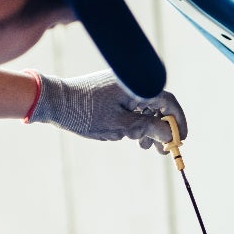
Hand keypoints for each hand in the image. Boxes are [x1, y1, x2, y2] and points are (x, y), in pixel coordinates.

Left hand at [27, 70, 187, 152]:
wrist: (54, 102)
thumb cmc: (85, 113)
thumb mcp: (120, 126)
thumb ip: (149, 128)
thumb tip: (170, 133)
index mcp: (137, 86)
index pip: (169, 101)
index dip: (178, 121)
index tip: (180, 140)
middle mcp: (132, 83)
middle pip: (159, 105)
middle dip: (164, 128)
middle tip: (164, 150)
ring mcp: (122, 87)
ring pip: (146, 108)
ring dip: (150, 128)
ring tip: (147, 148)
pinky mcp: (113, 92)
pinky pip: (134, 107)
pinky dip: (138, 122)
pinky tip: (134, 138)